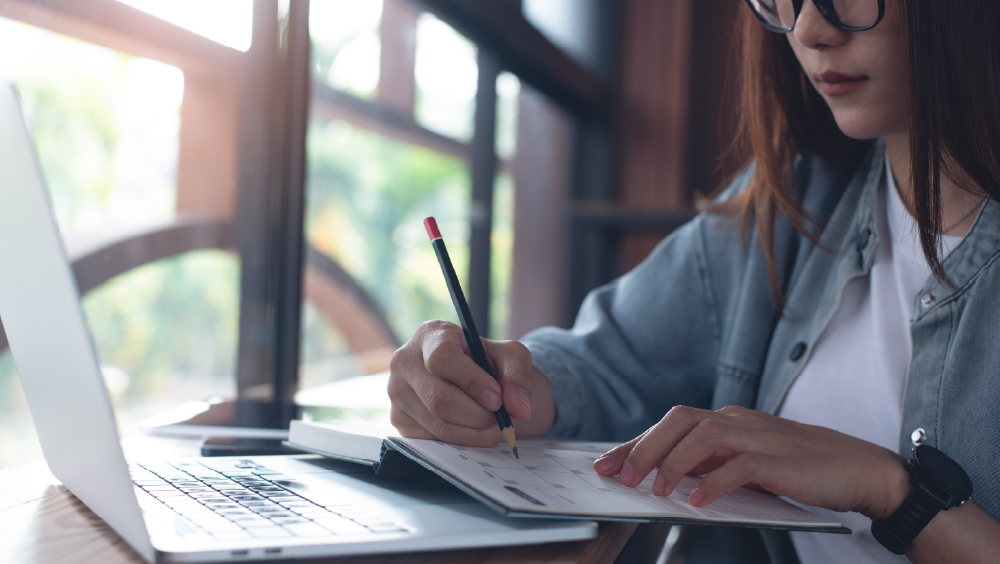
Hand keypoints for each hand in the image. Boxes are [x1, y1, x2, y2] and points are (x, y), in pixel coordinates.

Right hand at [388, 320, 552, 445]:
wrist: (471, 378)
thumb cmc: (487, 361)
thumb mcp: (510, 356)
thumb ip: (517, 377)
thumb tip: (519, 408)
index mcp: (430, 335)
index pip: (442, 359)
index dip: (472, 382)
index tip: (496, 397)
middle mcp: (404, 361)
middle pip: (440, 399)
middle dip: (479, 415)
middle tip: (500, 417)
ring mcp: (397, 393)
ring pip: (438, 425)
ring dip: (475, 432)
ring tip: (494, 426)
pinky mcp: (400, 420)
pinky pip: (433, 440)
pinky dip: (463, 441)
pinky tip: (475, 430)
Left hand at [592, 405, 910, 519]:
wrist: (859, 468)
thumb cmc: (799, 468)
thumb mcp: (747, 463)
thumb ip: (712, 464)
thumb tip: (668, 478)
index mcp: (728, 420)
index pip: (672, 424)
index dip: (636, 443)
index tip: (605, 464)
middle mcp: (738, 421)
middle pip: (680, 420)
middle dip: (644, 447)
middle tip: (620, 476)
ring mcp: (759, 437)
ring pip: (703, 435)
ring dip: (673, 462)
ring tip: (656, 490)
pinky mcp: (779, 460)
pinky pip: (739, 466)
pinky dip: (713, 482)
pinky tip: (696, 501)